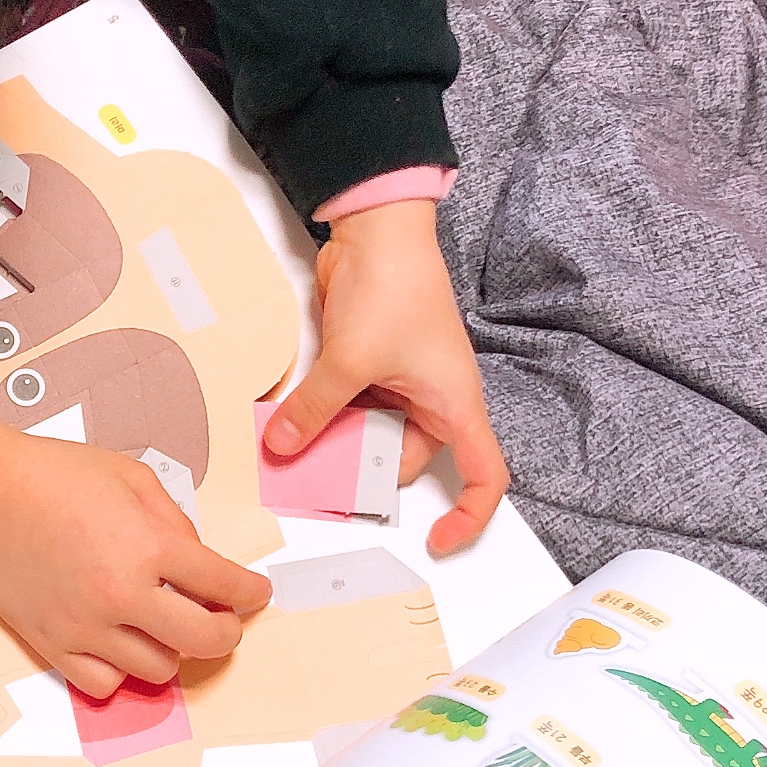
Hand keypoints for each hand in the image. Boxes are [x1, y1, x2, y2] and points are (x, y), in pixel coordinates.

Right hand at [0, 397, 271, 698]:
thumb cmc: (54, 474)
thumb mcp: (132, 477)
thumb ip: (174, 522)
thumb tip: (196, 562)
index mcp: (149, 547)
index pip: (225, 585)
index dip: (251, 593)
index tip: (255, 594)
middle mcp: (123, 594)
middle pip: (205, 641)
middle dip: (227, 632)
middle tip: (224, 621)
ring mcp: (86, 626)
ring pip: (158, 669)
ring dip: (172, 649)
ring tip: (162, 626)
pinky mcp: (52, 643)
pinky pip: (103, 683)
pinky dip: (120, 670)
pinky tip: (119, 644)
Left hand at [262, 198, 507, 557]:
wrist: (376, 227)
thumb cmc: (393, 287)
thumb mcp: (350, 361)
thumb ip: (315, 409)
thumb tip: (282, 444)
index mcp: (455, 404)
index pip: (484, 475)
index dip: (468, 515)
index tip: (437, 539)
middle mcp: (434, 397)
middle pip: (405, 456)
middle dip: (366, 473)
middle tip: (321, 485)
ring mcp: (401, 378)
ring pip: (370, 430)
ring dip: (336, 440)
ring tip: (294, 454)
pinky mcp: (370, 360)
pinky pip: (349, 402)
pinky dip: (324, 413)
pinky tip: (289, 420)